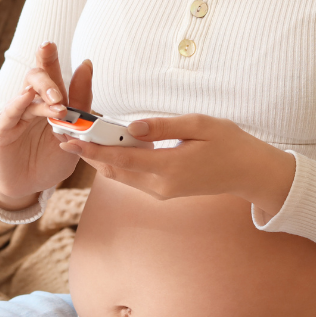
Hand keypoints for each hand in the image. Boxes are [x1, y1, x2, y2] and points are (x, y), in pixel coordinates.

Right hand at [0, 42, 92, 207]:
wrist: (31, 186)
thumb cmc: (52, 158)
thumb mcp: (75, 132)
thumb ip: (81, 101)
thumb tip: (86, 64)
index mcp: (50, 101)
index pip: (51, 72)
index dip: (50, 56)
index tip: (53, 45)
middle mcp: (32, 103)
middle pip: (36, 75)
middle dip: (47, 69)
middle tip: (61, 87)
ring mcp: (16, 115)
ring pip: (27, 92)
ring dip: (43, 94)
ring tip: (58, 103)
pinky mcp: (3, 130)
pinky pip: (10, 113)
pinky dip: (18, 103)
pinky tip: (26, 97)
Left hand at [58, 113, 295, 214]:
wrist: (251, 173)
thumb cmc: (230, 143)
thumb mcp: (200, 125)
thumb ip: (163, 125)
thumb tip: (131, 126)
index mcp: (170, 168)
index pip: (121, 158)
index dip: (92, 148)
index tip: (70, 138)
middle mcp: (162, 185)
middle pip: (114, 170)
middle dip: (88, 154)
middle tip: (64, 136)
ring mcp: (163, 192)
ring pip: (122, 176)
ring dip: (100, 159)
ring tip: (79, 140)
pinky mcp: (166, 191)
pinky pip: (133, 178)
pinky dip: (117, 163)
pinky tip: (108, 147)